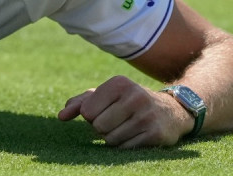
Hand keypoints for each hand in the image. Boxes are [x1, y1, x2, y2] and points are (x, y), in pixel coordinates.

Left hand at [57, 75, 192, 147]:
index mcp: (119, 83)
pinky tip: (135, 135)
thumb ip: (79, 103)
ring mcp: (146, 115)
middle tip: (116, 120)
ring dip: (112, 138)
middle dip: (101, 128)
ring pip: (110, 139)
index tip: (104, 110)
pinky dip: (124, 145)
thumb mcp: (106, 96)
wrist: (171, 111)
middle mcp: (134, 96)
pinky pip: (124, 148)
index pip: (87, 111)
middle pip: (98, 126)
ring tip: (125, 127)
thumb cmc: (128, 102)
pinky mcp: (155, 134)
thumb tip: (61, 117)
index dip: (91, 116)